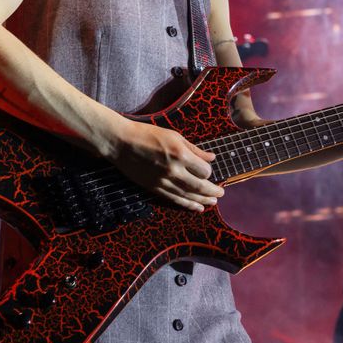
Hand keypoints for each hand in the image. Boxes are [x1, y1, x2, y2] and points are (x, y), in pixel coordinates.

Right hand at [106, 119, 224, 211]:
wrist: (122, 143)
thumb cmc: (148, 135)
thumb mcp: (174, 136)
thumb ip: (194, 149)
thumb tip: (212, 158)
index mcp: (180, 154)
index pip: (204, 170)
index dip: (209, 172)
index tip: (208, 170)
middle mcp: (173, 170)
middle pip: (199, 187)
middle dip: (212, 192)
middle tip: (221, 194)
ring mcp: (163, 181)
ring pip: (188, 196)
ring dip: (202, 201)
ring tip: (212, 203)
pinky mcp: (154, 188)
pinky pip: (174, 199)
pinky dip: (187, 205)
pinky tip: (196, 208)